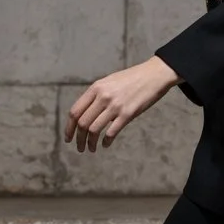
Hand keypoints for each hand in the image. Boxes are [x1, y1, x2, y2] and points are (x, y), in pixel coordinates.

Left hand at [64, 56, 181, 153]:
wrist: (155, 74)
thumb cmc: (133, 78)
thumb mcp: (109, 82)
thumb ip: (97, 95)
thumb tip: (86, 113)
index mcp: (96, 88)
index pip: (75, 112)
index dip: (69, 128)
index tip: (68, 138)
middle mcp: (103, 97)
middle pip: (82, 123)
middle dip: (78, 139)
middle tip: (79, 147)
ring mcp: (115, 105)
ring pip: (94, 130)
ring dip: (90, 143)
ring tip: (91, 149)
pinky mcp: (128, 114)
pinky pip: (111, 132)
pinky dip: (106, 141)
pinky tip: (106, 145)